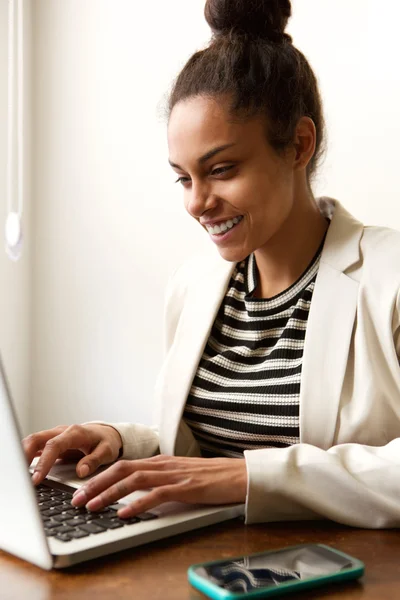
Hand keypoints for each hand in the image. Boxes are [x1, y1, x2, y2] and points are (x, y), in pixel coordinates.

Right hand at [22, 424, 122, 484]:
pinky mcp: (51, 442)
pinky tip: (23, 469)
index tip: (37, 478)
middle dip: (25, 456)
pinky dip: (27, 456)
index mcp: (75, 433)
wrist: (106, 434)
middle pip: (36, 439)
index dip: (44, 462)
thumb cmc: (106, 441)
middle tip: (21, 477)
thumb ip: (94, 460)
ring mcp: (55, 436)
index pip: (54, 445)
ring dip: (23, 456)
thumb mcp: (107, 451)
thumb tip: (81, 471)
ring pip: (32, 441)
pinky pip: (35, 447)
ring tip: (20, 475)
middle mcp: (61, 432)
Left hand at [71, 454, 246, 517]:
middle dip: (96, 484)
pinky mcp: (186, 487)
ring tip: (92, 506)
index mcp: (160, 461)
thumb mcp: (180, 475)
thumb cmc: (211, 477)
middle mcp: (163, 464)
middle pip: (122, 469)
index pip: (122, 465)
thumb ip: (159, 480)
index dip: (99, 476)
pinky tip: (125, 513)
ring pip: (134, 480)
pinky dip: (138, 503)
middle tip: (77, 500)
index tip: (81, 489)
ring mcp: (174, 474)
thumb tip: (135, 493)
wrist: (239, 474)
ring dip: (110, 493)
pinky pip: (157, 494)